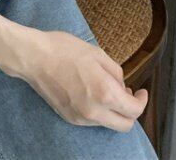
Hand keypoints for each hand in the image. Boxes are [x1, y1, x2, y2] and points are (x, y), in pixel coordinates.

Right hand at [5, 26, 147, 131]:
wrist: (33, 57)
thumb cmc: (64, 50)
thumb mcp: (97, 53)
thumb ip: (116, 72)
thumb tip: (122, 86)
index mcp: (105, 93)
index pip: (134, 110)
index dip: (142, 101)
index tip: (141, 91)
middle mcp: (94, 112)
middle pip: (125, 125)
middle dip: (131, 111)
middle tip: (128, 94)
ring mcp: (81, 118)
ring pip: (108, 123)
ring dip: (113, 111)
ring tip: (106, 89)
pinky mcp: (69, 118)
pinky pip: (93, 120)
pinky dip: (99, 110)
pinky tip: (91, 92)